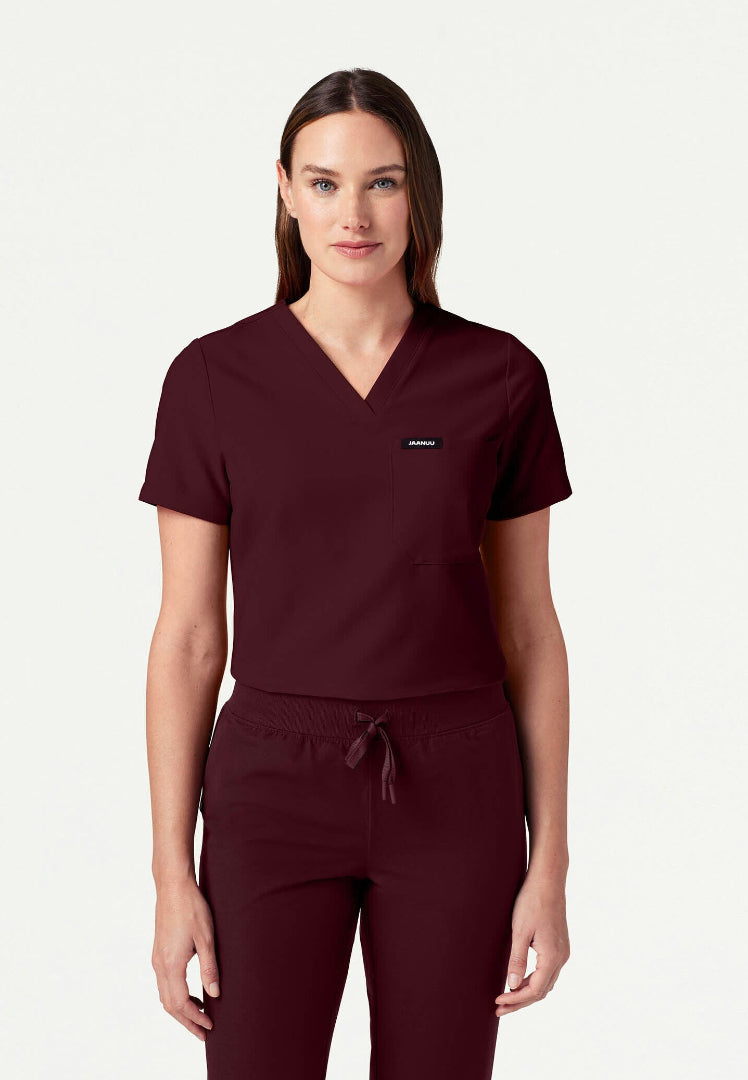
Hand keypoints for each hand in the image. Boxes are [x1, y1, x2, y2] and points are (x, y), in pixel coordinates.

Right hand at [152, 878, 220, 1040]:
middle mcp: (160, 965)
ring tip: (200, 1015)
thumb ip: (209, 967)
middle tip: (203, 1033)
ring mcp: (157, 959)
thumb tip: (214, 994)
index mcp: (171, 964)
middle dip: (187, 1021)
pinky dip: (177, 995)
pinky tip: (193, 992)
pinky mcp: (159, 952)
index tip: (209, 1027)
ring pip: (165, 995)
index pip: (181, 1003)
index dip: (195, 1019)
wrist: (173, 886)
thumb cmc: (191, 907)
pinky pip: (165, 983)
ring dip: (181, 1009)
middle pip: (170, 1005)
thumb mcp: (206, 937)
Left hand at [495, 873, 569, 1015]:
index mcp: (553, 956)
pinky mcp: (559, 945)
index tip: (498, 1001)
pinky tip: (520, 980)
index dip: (515, 999)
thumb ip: (517, 959)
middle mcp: (562, 957)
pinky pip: (547, 971)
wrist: (548, 880)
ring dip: (527, 993)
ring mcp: (562, 951)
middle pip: (541, 991)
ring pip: (546, 982)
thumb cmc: (532, 901)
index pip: (534, 990)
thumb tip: (511, 985)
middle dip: (520, 1001)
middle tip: (499, 1008)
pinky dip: (533, 980)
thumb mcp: (520, 930)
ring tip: (507, 998)